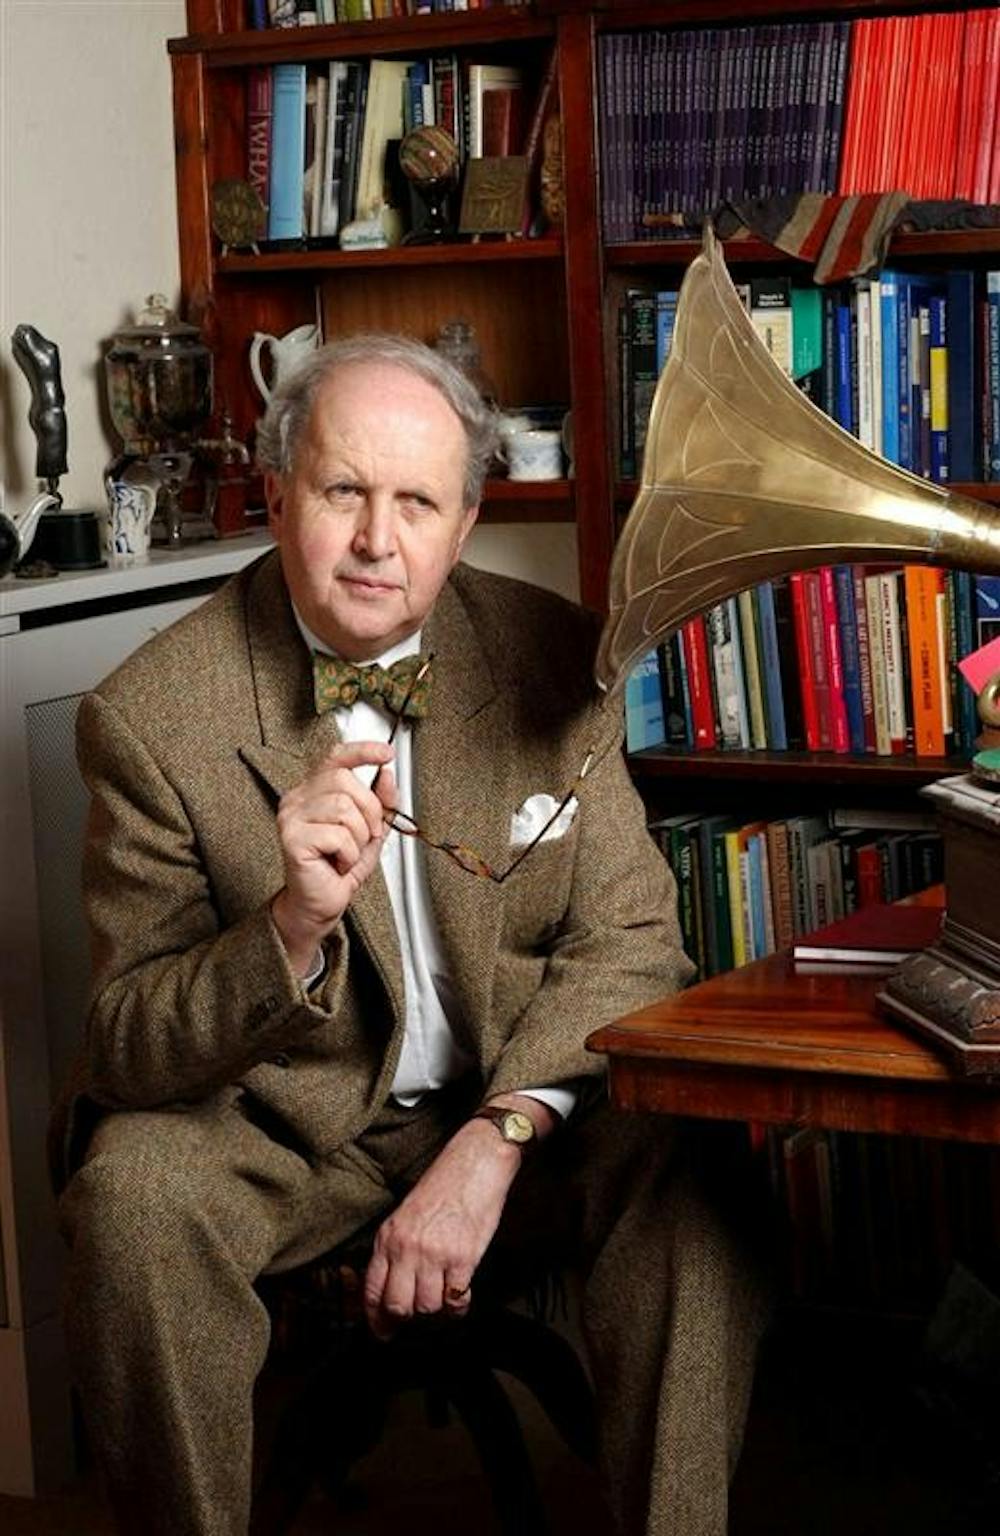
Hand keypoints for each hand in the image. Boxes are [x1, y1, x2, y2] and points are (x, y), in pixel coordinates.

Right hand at [271, 740, 395, 973]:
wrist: (318, 905)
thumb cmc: (337, 869)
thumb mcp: (369, 832)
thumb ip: (381, 804)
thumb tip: (387, 775)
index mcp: (313, 791)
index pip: (336, 758)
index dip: (362, 751)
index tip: (386, 752)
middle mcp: (297, 798)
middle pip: (345, 781)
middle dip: (369, 811)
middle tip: (365, 837)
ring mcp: (290, 817)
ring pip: (344, 808)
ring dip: (358, 838)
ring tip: (347, 854)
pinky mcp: (291, 838)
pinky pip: (338, 835)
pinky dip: (348, 854)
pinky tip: (337, 864)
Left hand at [363, 1118, 520, 1339]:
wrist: (475, 1163)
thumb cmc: (443, 1187)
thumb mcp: (405, 1215)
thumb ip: (395, 1249)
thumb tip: (392, 1286)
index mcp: (389, 1236)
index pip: (372, 1290)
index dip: (376, 1319)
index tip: (383, 1332)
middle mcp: (407, 1247)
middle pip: (398, 1306)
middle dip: (407, 1318)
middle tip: (418, 1316)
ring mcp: (434, 1254)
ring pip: (427, 1308)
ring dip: (436, 1310)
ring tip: (444, 1297)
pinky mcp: (463, 1258)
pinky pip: (455, 1301)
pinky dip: (458, 1307)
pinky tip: (460, 1296)